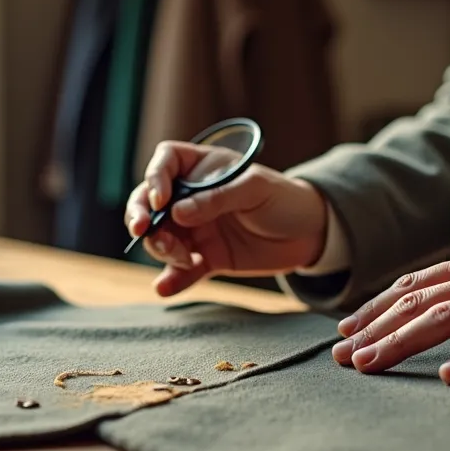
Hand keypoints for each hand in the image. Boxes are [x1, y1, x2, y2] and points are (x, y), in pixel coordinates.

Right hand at [125, 140, 328, 296]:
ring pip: (161, 238)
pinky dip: (171, 279)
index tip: (160, 200)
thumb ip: (217, 198)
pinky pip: (181, 270)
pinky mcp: (206, 259)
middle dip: (141, 217)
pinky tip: (165, 287)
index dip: (154, 178)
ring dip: (162, 249)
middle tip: (143, 232)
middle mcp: (191, 198)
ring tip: (187, 259)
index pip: (165, 163)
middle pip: (149, 203)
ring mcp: (196, 230)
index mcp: (202, 169)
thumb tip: (177, 212)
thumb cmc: (283, 198)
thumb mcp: (255, 189)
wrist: (309, 234)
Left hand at [331, 243, 449, 383]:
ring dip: (403, 342)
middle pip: (419, 302)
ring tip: (372, 363)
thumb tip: (419, 310)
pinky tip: (448, 376)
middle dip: (375, 329)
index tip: (345, 332)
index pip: (413, 286)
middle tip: (344, 357)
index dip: (375, 309)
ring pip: (447, 319)